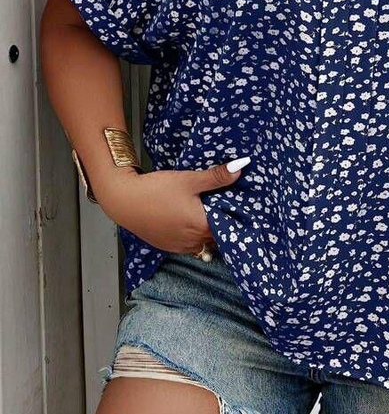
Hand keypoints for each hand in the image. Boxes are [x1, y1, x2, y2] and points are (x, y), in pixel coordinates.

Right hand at [95, 158, 249, 254]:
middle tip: (223, 206)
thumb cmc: (156, 190)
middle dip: (221, 223)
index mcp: (202, 226)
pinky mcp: (167, 245)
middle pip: (216, 236)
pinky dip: (193, 235)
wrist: (123, 200)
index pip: (229, 227)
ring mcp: (179, 246)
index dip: (235, 216)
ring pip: (203, 242)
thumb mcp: (189, 179)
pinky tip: (189, 220)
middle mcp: (193, 241)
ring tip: (206, 212)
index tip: (238, 206)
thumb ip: (216, 177)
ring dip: (206, 231)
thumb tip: (240, 168)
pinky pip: (189, 244)